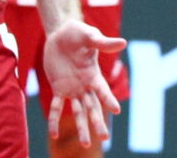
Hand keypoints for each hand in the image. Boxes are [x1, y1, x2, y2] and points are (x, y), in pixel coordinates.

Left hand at [43, 20, 126, 146]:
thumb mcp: (89, 35)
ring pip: (78, 111)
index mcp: (94, 75)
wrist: (60, 33)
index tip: (116, 110)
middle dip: (97, 121)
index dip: (109, 99)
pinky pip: (56, 107)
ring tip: (84, 144)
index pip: (103, 90)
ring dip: (81, 126)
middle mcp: (85, 86)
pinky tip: (54, 134)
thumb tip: (122, 42)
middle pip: (93, 106)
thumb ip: (103, 42)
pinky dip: (54, 120)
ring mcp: (72, 89)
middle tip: (104, 138)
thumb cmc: (78, 33)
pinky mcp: (58, 88)